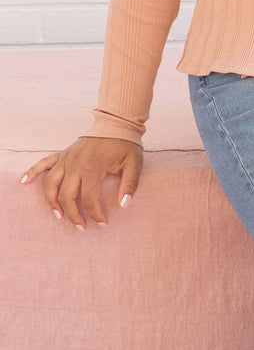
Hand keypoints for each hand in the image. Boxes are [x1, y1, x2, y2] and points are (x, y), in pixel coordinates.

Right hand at [20, 136, 142, 229]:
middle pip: (66, 196)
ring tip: (59, 216)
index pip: (88, 199)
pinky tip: (23, 182)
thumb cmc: (126, 144)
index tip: (103, 223)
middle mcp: (75, 163)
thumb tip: (124, 205)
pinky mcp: (63, 153)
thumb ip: (130, 185)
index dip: (95, 214)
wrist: (117, 122)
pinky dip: (32, 172)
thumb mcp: (134, 163)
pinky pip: (43, 163)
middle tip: (82, 226)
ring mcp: (66, 158)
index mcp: (93, 167)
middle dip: (73, 215)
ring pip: (51, 184)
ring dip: (52, 202)